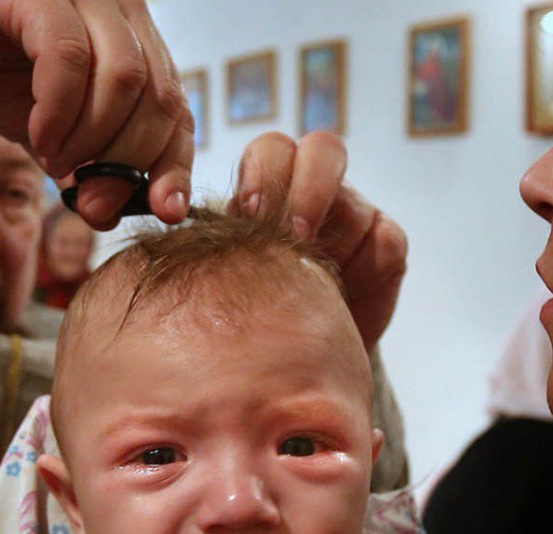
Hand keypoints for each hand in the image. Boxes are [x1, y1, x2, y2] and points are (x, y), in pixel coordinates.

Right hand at [0, 0, 193, 227]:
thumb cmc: (1, 78)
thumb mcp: (56, 136)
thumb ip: (90, 168)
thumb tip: (113, 214)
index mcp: (139, 42)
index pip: (178, 107)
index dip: (175, 163)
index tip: (165, 211)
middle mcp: (123, 9)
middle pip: (157, 97)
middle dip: (128, 163)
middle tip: (95, 203)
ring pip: (122, 78)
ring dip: (92, 139)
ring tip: (58, 165)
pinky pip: (67, 58)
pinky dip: (59, 111)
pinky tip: (41, 138)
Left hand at [230, 131, 407, 347]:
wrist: (298, 365)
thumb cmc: (253, 317)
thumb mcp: (226, 281)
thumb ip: (209, 254)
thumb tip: (167, 237)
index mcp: (270, 192)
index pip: (271, 153)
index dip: (261, 175)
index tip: (247, 214)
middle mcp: (313, 192)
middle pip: (318, 149)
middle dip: (299, 180)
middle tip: (283, 227)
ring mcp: (352, 216)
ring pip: (356, 191)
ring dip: (324, 207)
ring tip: (306, 249)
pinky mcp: (383, 248)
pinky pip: (385, 238)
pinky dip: (364, 259)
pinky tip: (342, 291)